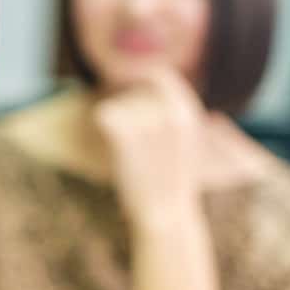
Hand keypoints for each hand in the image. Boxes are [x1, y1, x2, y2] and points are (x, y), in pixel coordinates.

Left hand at [94, 67, 203, 230]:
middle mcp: (169, 112)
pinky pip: (103, 115)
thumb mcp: (184, 137)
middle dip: (129, 112)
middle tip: (140, 146)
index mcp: (187, 111)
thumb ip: (172, 107)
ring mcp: (146, 122)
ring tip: (135, 153)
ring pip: (117, 105)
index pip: (159, 74)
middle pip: (133, 93)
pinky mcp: (124, 135)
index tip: (132, 90)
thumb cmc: (172, 177)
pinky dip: (103, 127)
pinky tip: (115, 148)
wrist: (165, 215)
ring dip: (118, 125)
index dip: (142, 80)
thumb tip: (153, 74)